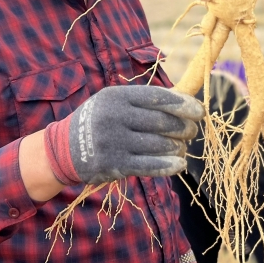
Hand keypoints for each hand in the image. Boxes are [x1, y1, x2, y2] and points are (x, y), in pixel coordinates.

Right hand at [44, 85, 203, 184]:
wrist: (64, 148)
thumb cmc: (99, 120)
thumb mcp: (114, 102)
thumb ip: (143, 101)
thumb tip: (184, 99)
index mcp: (116, 96)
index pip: (157, 97)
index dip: (182, 104)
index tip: (199, 110)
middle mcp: (114, 116)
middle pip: (161, 122)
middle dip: (184, 127)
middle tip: (192, 131)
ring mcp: (113, 142)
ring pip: (158, 145)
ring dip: (177, 147)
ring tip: (182, 147)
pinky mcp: (114, 165)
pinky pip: (149, 166)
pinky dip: (168, 166)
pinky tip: (180, 164)